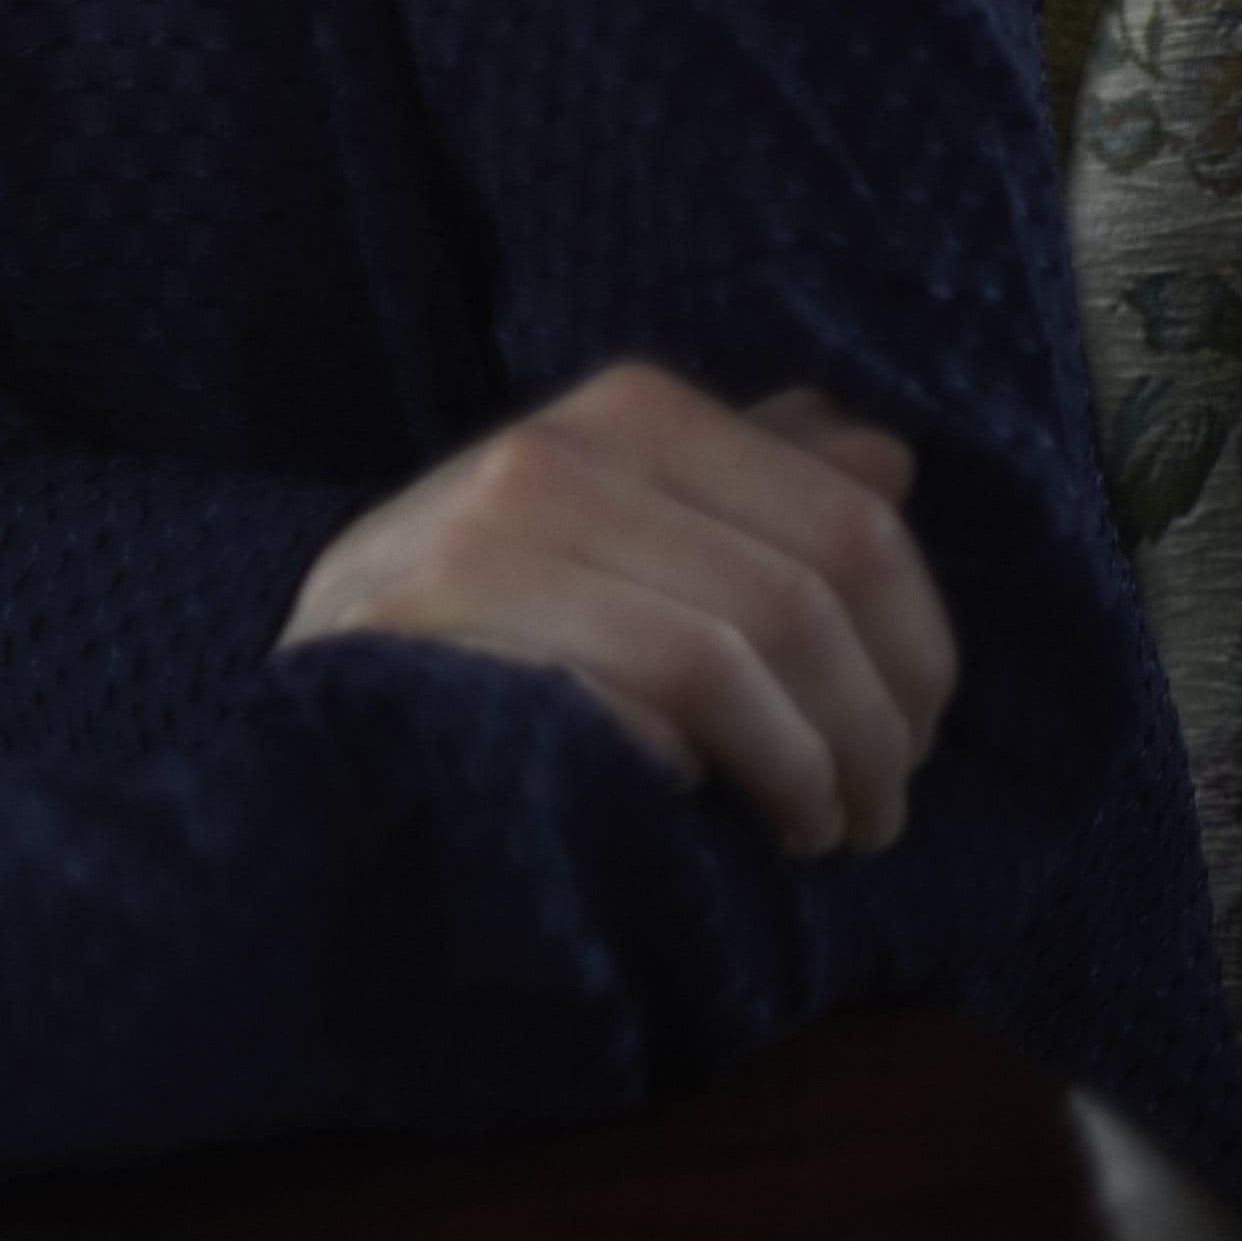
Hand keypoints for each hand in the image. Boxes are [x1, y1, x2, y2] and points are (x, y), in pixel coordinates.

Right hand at [282, 362, 951, 857]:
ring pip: (726, 657)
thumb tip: (884, 454)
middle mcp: (551, 455)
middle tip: (875, 811)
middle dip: (872, 728)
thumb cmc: (503, 632)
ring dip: (803, 772)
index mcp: (626, 411)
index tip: (912, 736)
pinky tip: (703, 809)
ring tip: (812, 829)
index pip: (852, 524)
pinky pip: (622, 707)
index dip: (919, 649)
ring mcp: (482, 545)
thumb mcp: (626, 533)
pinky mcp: (436, 641)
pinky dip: (695, 774)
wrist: (322, 721)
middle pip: (802, 595)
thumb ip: (750, 487)